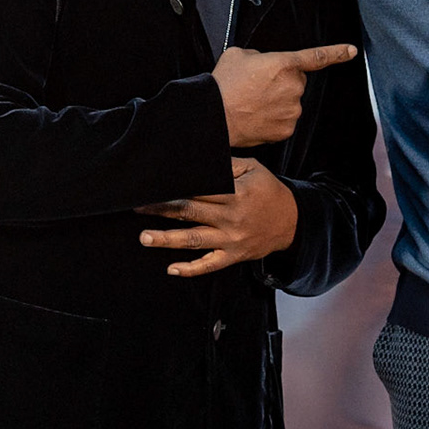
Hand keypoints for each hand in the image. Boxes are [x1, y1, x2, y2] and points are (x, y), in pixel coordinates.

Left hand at [135, 158, 297, 277]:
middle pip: (190, 212)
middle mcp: (230, 217)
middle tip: (137, 207)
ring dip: (167, 240)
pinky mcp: (233, 255)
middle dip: (161, 209)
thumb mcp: (254, 169)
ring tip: (145, 237)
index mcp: (235, 193)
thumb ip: (227, 165)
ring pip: (194, 240)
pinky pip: (209, 264)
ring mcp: (231, 239)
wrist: (292, 222)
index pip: (199, 189)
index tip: (153, 186)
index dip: (175, 187)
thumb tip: (199, 158)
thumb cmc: (269, 191)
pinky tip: (171, 269)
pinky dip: (190, 269)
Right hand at [212, 43, 357, 147]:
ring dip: (277, 101)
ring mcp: (292, 110)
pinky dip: (273, 118)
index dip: (337, 53)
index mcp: (284, 64)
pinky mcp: (286, 129)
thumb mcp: (238, 54)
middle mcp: (293, 87)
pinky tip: (256, 116)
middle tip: (257, 86)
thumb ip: (259, 55)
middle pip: (296, 81)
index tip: (352, 51)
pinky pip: (285, 120)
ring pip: (291, 102)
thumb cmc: (224, 84)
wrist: (215, 116)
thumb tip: (263, 63)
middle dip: (282, 82)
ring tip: (253, 102)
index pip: (317, 57)